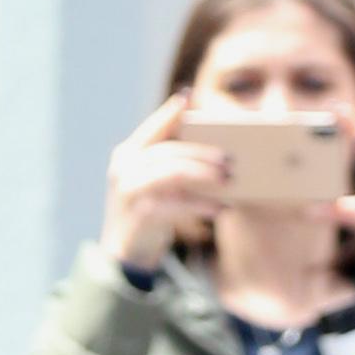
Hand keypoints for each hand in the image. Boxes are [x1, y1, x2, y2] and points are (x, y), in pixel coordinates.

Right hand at [103, 92, 224, 272]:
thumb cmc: (147, 217)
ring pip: (172, 172)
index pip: (153, 128)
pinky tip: (220, 207)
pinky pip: (176, 204)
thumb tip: (209, 153)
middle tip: (229, 159)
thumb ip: (168, 166)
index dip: (170, 112)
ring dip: (203, 174)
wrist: (126, 257)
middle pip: (169, 151)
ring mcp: (129, 189)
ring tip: (228, 179)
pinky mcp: (140, 213)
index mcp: (128, 154)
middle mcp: (124, 167)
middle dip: (202, 153)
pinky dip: (200, 204)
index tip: (189, 98)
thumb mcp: (153, 186)